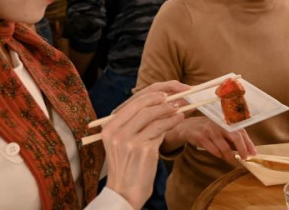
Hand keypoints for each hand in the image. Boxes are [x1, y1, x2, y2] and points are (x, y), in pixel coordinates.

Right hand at [103, 81, 186, 209]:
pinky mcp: (144, 150)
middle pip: (142, 108)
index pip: (131, 105)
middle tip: (173, 99)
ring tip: (180, 110)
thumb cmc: (126, 168)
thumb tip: (154, 106)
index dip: (149, 97)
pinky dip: (171, 123)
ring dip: (169, 111)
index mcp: (109, 129)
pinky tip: (178, 120)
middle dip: (160, 101)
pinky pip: (160, 131)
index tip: (161, 95)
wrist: (124, 194)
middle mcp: (117, 133)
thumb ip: (131, 126)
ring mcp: (130, 141)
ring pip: (153, 118)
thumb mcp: (121, 144)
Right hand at [163, 116, 255, 163]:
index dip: (248, 143)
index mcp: (224, 121)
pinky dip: (218, 155)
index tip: (253, 153)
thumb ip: (231, 138)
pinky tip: (219, 155)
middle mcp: (218, 124)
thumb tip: (247, 150)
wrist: (187, 127)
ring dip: (230, 156)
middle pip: (235, 136)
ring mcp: (209, 129)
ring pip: (224, 147)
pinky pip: (214, 150)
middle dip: (242, 149)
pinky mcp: (201, 137)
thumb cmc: (208, 130)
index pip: (240, 131)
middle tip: (244, 158)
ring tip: (231, 160)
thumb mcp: (220, 130)